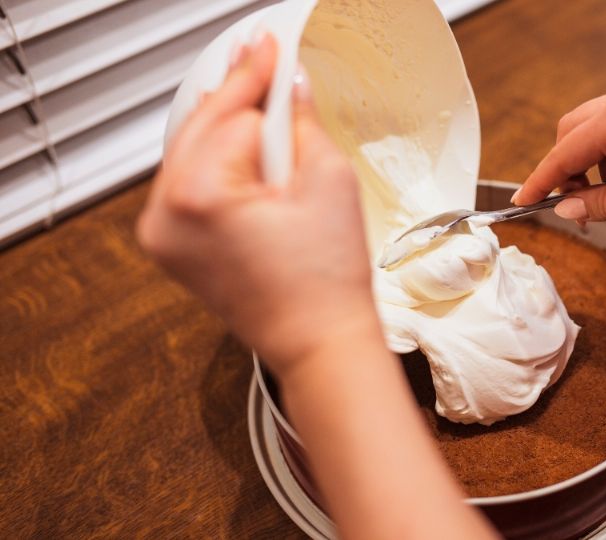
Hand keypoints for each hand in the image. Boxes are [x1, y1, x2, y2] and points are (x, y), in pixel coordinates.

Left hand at [137, 34, 376, 374]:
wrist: (319, 343)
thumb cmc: (325, 286)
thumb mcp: (329, 183)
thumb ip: (303, 123)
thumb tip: (291, 89)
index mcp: (198, 197)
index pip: (233, 114)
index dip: (259, 77)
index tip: (268, 46)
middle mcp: (165, 216)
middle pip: (201, 126)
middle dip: (235, 93)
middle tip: (258, 56)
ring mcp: (162, 235)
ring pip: (189, 151)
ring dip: (222, 123)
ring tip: (251, 92)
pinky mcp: (170, 247)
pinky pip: (185, 183)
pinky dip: (211, 158)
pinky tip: (234, 137)